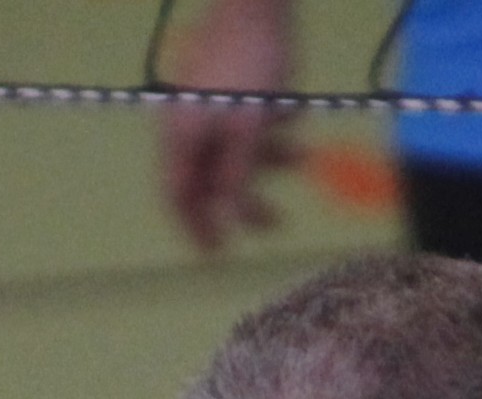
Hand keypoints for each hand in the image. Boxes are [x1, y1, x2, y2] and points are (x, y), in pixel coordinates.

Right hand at [160, 0, 301, 253]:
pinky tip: (291, 114)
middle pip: (211, 178)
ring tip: (302, 156)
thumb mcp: (249, 129)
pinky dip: (267, 128)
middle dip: (246, 199)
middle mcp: (185, 123)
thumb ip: (236, 176)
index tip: (218, 250)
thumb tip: (227, 214)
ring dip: (268, 160)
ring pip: (234, 150)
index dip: (197, 227)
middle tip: (276, 222)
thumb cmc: (252, 65)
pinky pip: (243, 122)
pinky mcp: (224, 85)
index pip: (178, 195)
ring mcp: (204, 103)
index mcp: (181, 136)